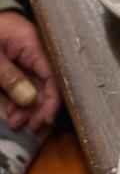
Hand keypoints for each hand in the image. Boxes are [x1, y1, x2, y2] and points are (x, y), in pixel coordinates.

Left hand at [0, 10, 60, 129]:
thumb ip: (10, 76)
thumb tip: (29, 100)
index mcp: (36, 46)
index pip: (54, 78)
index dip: (51, 102)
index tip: (43, 120)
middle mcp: (38, 53)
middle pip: (48, 86)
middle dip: (37, 109)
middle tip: (26, 127)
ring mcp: (29, 58)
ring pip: (36, 89)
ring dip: (27, 108)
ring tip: (15, 122)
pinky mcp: (19, 63)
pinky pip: (24, 85)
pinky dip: (18, 100)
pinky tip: (12, 112)